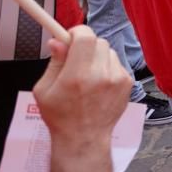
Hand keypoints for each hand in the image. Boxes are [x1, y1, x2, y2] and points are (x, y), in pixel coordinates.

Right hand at [33, 25, 131, 147]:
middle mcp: (100, 74)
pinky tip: (99, 84)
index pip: (85, 36)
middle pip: (98, 41)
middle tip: (76, 58)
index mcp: (77, 75)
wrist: (84, 138)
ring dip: (97, 57)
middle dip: (86, 45)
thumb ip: (54, 62)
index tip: (70, 37)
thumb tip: (57, 41)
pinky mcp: (127, 83)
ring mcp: (117, 79)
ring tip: (87, 75)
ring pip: (109, 52)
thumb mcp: (44, 90)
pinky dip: (107, 68)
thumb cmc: (60, 116)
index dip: (77, 32)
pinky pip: (117, 64)